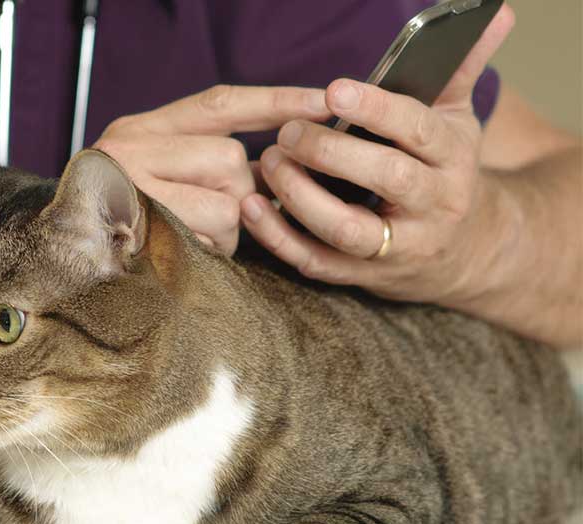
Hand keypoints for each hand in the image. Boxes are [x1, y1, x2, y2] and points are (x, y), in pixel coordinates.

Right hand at [93, 85, 331, 255]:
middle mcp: (132, 147)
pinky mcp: (141, 227)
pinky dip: (208, 252)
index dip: (274, 102)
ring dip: (225, 232)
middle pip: (230, 160)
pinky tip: (181, 253)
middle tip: (211, 216)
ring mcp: (133, 187)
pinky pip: (209, 239)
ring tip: (192, 238)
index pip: (219, 104)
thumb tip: (275, 165)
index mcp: (140, 128)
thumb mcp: (150, 171)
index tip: (322, 102)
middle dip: (236, 196)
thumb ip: (202, 159)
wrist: (54, 257)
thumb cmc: (113, 219)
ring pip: (226, 205)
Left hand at [240, 6, 516, 306]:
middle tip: (288, 132)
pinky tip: (251, 210)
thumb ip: (459, 69)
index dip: (378, 110)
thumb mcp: (458, 121)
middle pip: (386, 179)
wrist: (463, 253)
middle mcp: (433, 205)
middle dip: (333, 153)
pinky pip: (317, 262)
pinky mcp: (364, 276)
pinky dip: (280, 239)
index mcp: (453, 158)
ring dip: (301, 198)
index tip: (334, 89)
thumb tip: (493, 12)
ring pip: (348, 230)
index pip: (419, 130)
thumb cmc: (444, 171)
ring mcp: (398, 247)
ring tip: (269, 164)